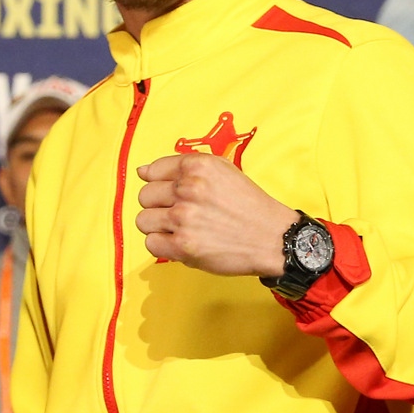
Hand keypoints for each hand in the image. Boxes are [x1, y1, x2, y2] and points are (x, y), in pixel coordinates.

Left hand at [136, 153, 295, 276]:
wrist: (273, 238)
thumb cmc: (247, 204)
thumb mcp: (221, 170)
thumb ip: (181, 167)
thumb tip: (141, 171)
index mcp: (196, 166)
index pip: (152, 172)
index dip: (160, 185)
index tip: (173, 195)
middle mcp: (188, 189)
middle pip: (144, 197)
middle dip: (158, 206)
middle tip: (180, 214)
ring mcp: (184, 218)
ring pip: (143, 221)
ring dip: (158, 227)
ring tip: (180, 229)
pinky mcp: (183, 245)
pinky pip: (151, 244)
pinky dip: (163, 246)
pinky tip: (181, 243)